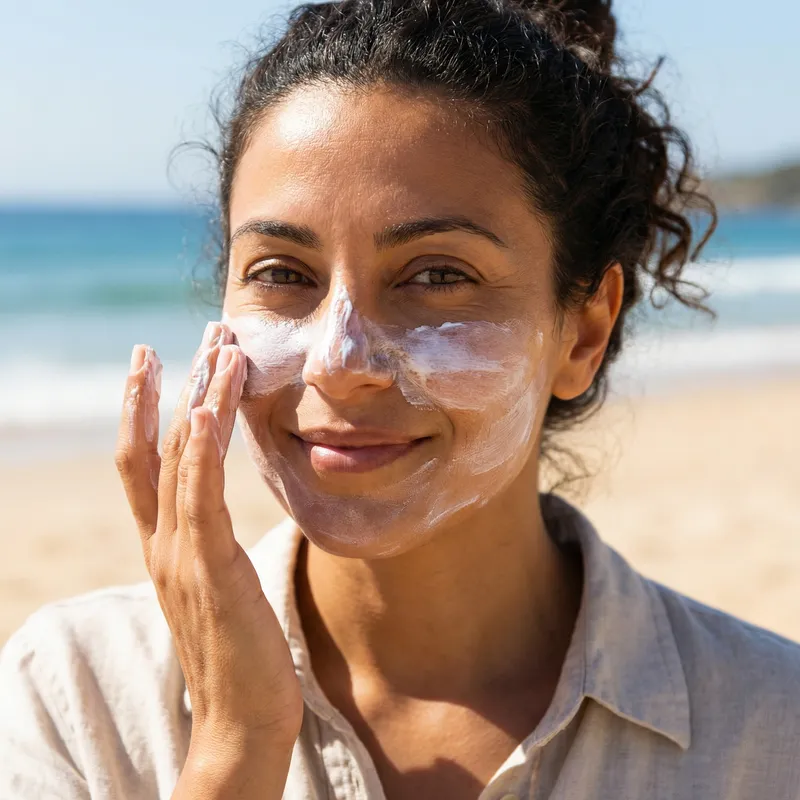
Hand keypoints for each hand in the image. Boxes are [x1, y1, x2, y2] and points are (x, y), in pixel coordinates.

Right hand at [115, 322, 302, 792]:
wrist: (243, 720)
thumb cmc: (240, 656)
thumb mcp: (219, 590)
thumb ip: (211, 552)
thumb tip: (221, 523)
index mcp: (166, 547)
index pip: (144, 465)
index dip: (143, 412)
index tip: (155, 365)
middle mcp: (164, 543)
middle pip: (159, 448)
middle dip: (173, 387)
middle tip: (190, 335)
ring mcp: (181, 554)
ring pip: (182, 458)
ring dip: (200, 396)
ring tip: (218, 347)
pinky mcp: (209, 566)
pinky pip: (201, 492)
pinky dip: (203, 444)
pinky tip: (212, 403)